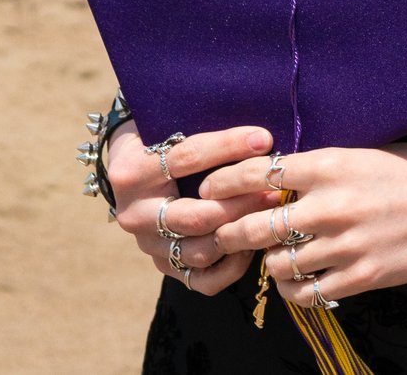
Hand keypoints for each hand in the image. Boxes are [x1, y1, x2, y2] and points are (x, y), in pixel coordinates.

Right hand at [105, 122, 273, 296]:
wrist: (131, 168)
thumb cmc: (158, 139)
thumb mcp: (167, 126)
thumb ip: (201, 128)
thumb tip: (260, 134)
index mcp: (132, 172)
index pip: (185, 158)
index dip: (228, 147)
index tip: (264, 139)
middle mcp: (134, 214)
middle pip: (196, 215)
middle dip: (241, 202)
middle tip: (275, 188)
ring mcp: (148, 245)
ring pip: (200, 250)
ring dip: (240, 233)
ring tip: (270, 215)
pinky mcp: (164, 266)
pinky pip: (201, 280)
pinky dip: (231, 267)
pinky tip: (252, 245)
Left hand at [202, 143, 406, 305]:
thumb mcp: (361, 155)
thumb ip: (316, 168)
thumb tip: (269, 177)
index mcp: (329, 165)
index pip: (257, 173)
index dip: (224, 183)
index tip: (209, 189)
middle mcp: (332, 205)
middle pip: (256, 226)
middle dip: (233, 232)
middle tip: (227, 233)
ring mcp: (347, 244)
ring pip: (278, 264)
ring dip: (269, 263)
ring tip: (273, 257)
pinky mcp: (363, 276)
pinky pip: (309, 293)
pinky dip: (296, 290)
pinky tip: (299, 280)